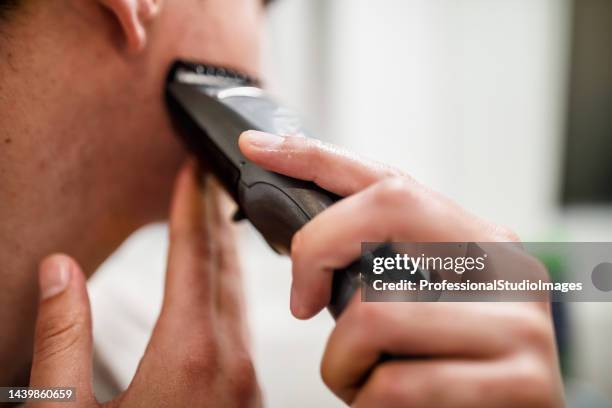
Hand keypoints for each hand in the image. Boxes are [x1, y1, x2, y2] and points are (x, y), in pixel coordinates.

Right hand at [27, 163, 259, 407]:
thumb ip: (62, 338)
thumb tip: (60, 269)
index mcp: (189, 356)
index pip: (193, 257)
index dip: (191, 207)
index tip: (193, 171)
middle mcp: (232, 365)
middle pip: (226, 269)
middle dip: (216, 218)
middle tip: (209, 181)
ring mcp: (249, 385)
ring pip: (241, 298)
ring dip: (227, 253)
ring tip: (215, 220)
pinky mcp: (249, 400)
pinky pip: (244, 328)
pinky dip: (231, 291)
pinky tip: (220, 286)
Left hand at [239, 131, 563, 406]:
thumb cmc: (455, 371)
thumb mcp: (423, 305)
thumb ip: (388, 266)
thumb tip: (310, 245)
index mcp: (479, 239)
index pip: (392, 180)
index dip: (318, 157)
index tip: (261, 148)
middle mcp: (504, 265)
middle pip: (383, 210)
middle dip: (317, 252)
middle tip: (305, 301)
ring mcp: (519, 321)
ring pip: (374, 315)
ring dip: (342, 363)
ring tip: (365, 381)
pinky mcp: (521, 382)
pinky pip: (397, 383)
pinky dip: (368, 403)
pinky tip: (387, 407)